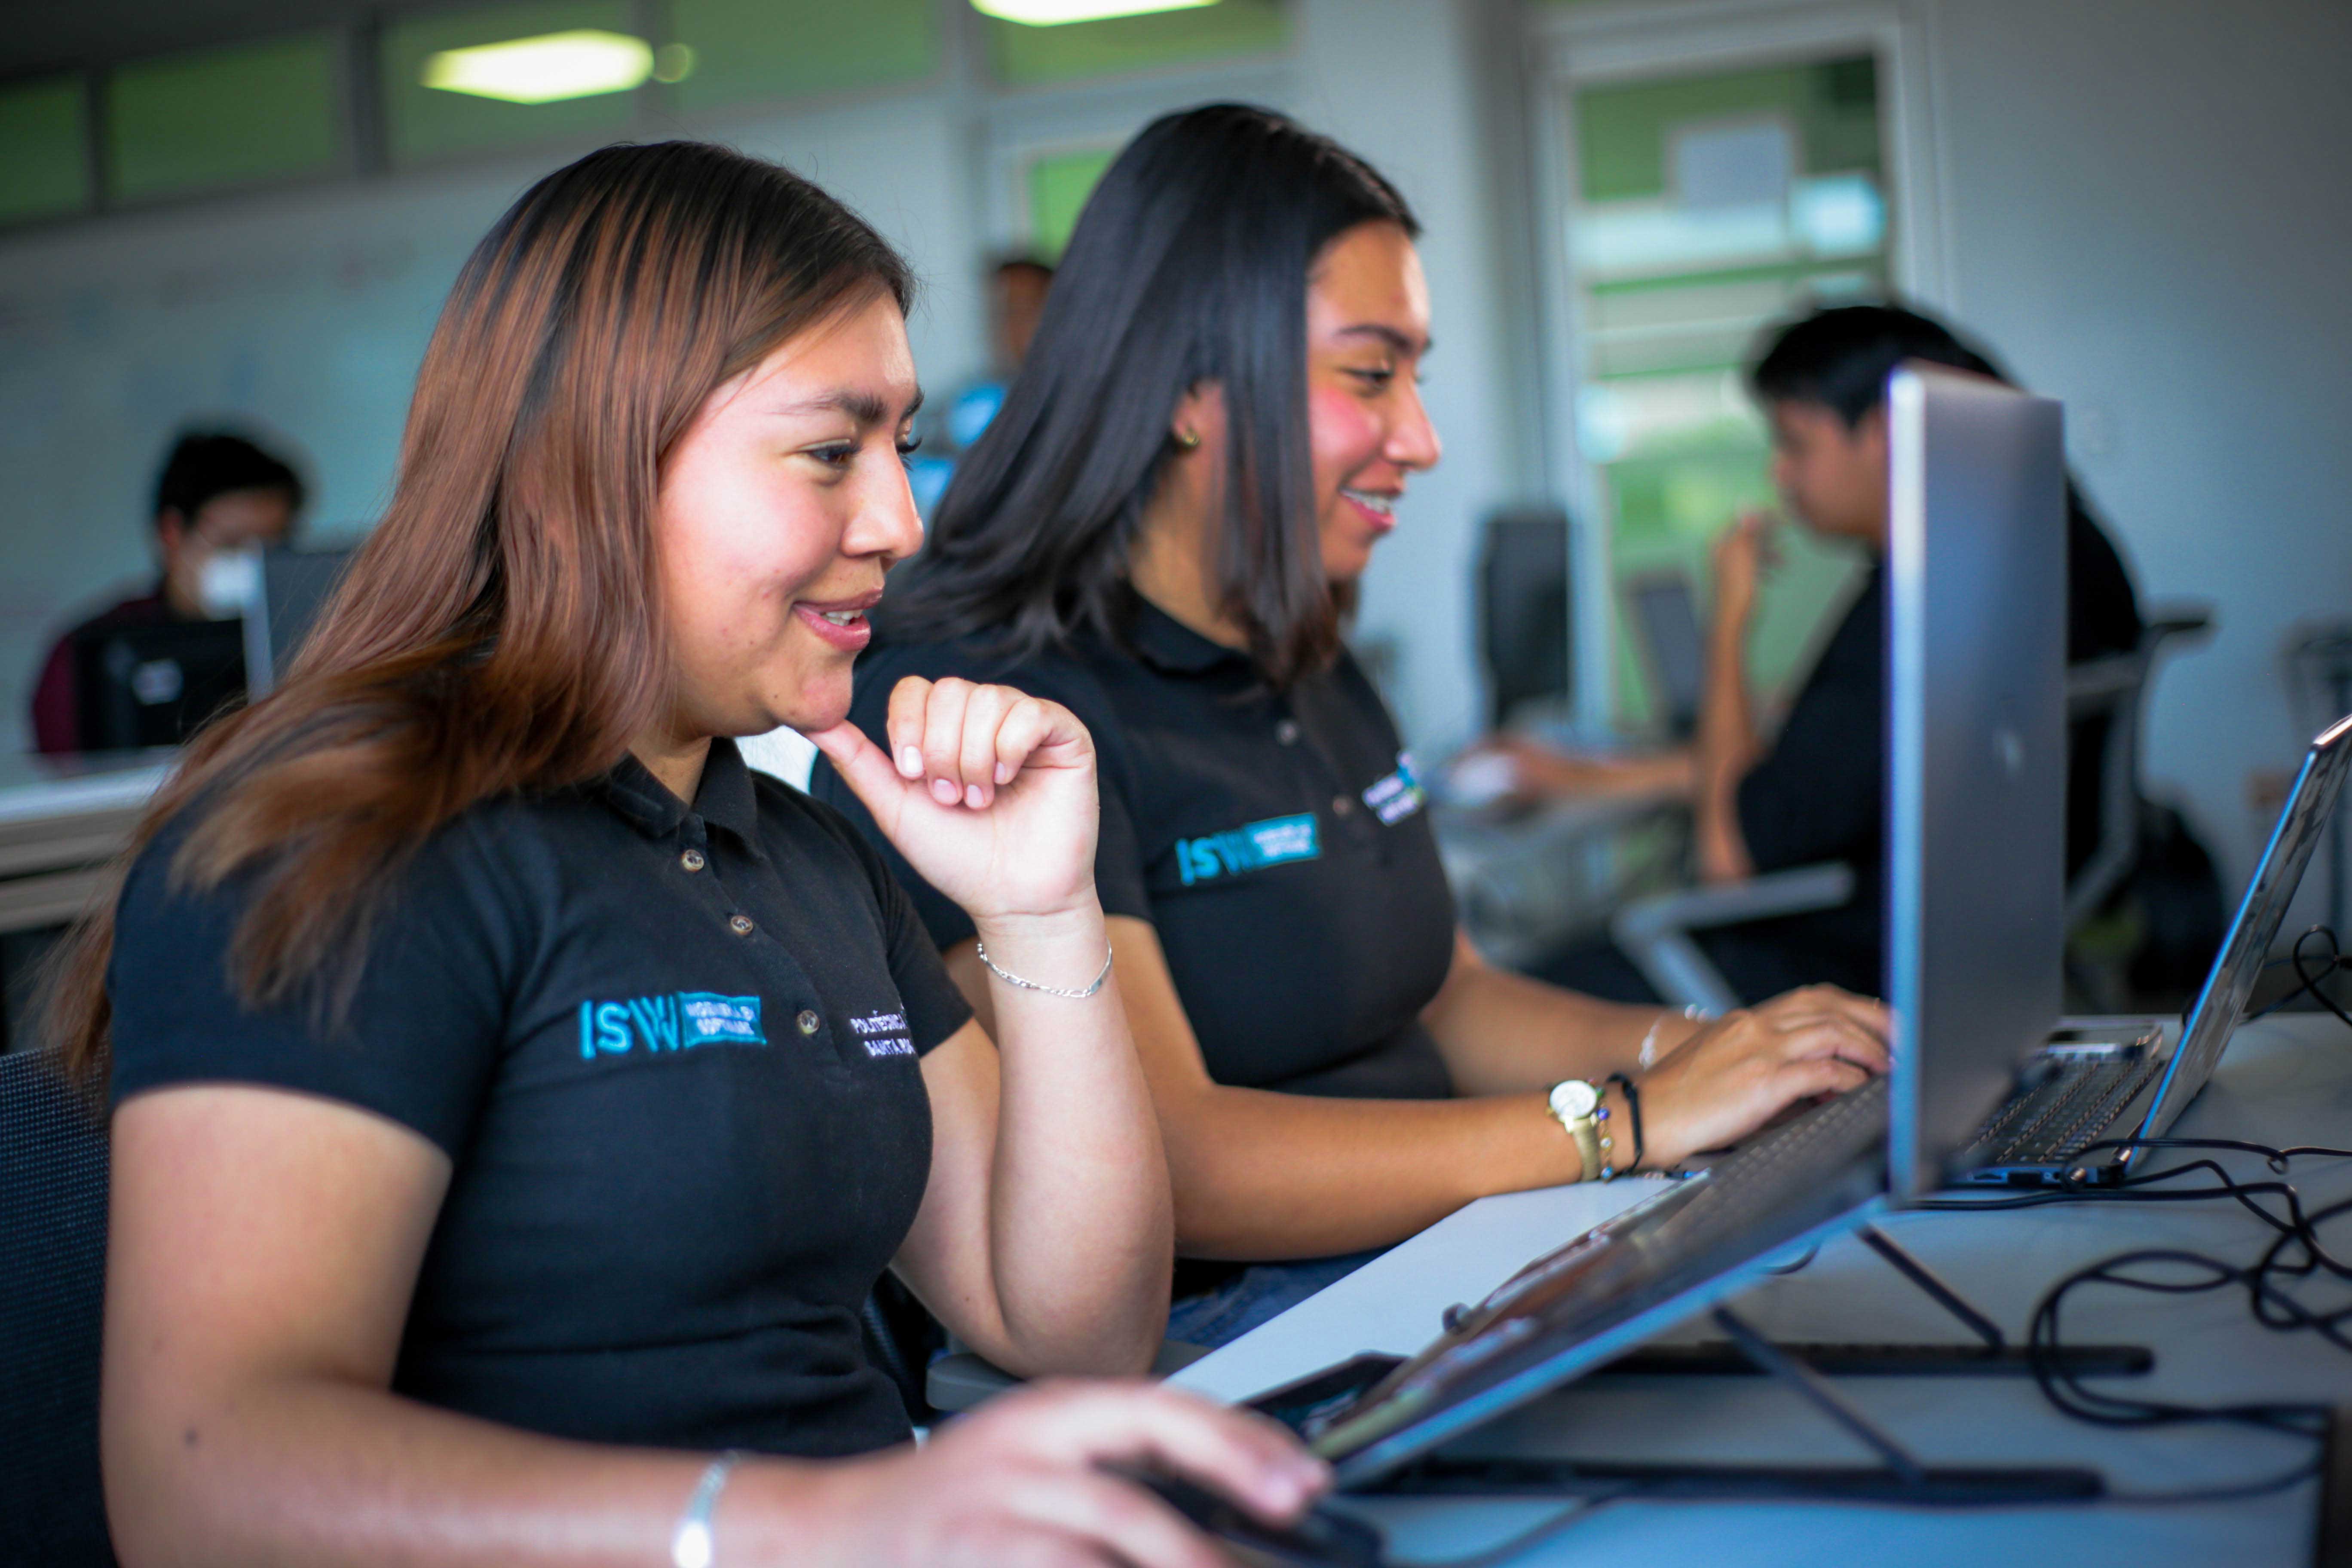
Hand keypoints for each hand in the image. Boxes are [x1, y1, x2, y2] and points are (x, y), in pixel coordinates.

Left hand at [809, 676, 1097, 924]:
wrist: (1012, 897)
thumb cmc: (957, 856)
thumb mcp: (895, 807)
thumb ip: (856, 761)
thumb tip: (809, 720)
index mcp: (945, 728)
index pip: (915, 689)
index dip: (907, 728)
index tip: (912, 776)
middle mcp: (985, 717)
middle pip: (949, 690)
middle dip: (941, 751)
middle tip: (953, 798)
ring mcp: (1026, 722)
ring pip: (987, 699)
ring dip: (974, 758)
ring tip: (980, 799)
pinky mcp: (1064, 734)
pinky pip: (1029, 712)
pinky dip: (1010, 749)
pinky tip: (1008, 782)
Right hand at [818, 1380, 1328, 1567]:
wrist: (834, 1534)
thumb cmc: (951, 1510)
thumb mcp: (1036, 1466)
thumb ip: (1119, 1474)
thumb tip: (1231, 1511)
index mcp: (1051, 1412)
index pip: (1163, 1406)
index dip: (1240, 1439)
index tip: (1302, 1477)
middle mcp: (1026, 1442)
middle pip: (1145, 1455)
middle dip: (1231, 1480)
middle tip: (1293, 1517)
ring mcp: (997, 1502)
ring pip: (1117, 1521)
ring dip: (1187, 1554)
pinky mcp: (974, 1552)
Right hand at [1635, 986, 1889, 1166]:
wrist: (1642, 1115)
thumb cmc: (1679, 1101)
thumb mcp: (1728, 1070)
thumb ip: (1774, 1069)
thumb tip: (1828, 1085)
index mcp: (1747, 1020)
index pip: (1814, 998)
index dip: (1855, 1008)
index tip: (1882, 1025)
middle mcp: (1756, 1025)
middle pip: (1832, 1007)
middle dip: (1877, 1023)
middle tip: (1904, 1043)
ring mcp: (1759, 1049)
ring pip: (1834, 1031)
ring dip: (1871, 1050)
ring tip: (1891, 1069)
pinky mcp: (1762, 1080)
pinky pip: (1823, 1072)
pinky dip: (1849, 1079)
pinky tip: (1860, 1090)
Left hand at [1709, 509, 1778, 631]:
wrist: (1731, 619)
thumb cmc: (1737, 586)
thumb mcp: (1745, 554)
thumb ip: (1746, 530)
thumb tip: (1746, 504)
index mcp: (1719, 543)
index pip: (1740, 520)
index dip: (1759, 516)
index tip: (1777, 514)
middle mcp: (1719, 552)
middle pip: (1746, 535)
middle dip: (1765, 534)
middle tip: (1783, 530)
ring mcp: (1726, 566)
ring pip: (1750, 551)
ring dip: (1767, 553)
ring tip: (1783, 561)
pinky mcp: (1734, 579)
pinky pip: (1750, 566)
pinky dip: (1763, 567)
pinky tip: (1775, 575)